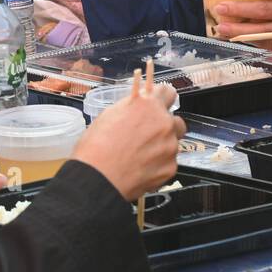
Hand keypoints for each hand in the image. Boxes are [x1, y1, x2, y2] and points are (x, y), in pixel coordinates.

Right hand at [71, 79, 186, 200]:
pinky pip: (169, 163)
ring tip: (139, 155)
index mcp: (149, 106)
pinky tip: (141, 167)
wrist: (97, 179)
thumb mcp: (110, 114)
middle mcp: (164, 124)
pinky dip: (158, 165)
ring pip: (172, 143)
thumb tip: (140, 104)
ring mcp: (170, 147)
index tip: (160, 104)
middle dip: (164, 127)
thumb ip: (133, 106)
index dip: (162, 99)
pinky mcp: (171, 168)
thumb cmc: (97, 148)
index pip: (168, 92)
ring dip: (161, 147)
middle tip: (146, 136)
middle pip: (175, 121)